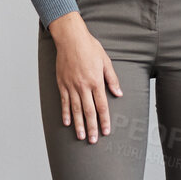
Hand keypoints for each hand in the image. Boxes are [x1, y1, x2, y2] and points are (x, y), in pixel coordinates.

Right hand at [47, 13, 122, 141]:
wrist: (70, 39)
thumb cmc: (90, 48)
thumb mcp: (106, 62)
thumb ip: (112, 80)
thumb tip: (118, 94)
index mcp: (96, 81)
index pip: (102, 106)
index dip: (105, 120)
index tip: (106, 131)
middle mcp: (83, 86)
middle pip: (88, 111)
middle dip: (92, 127)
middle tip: (94, 140)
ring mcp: (71, 86)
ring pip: (75, 109)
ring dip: (78, 124)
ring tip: (81, 136)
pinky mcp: (61, 84)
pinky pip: (64, 101)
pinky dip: (65, 113)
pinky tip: (67, 123)